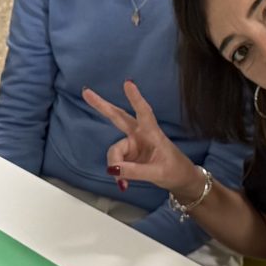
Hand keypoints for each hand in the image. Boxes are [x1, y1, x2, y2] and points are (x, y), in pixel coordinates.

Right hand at [81, 79, 201, 199]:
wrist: (180, 180)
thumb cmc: (175, 171)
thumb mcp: (157, 173)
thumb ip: (135, 171)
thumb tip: (113, 169)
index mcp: (152, 133)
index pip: (144, 112)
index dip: (135, 98)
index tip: (128, 83)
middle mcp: (140, 135)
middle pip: (118, 117)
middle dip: (102, 106)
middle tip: (85, 92)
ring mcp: (133, 144)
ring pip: (115, 150)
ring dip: (114, 165)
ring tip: (121, 183)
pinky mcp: (130, 153)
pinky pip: (116, 161)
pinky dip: (117, 172)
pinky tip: (122, 182)